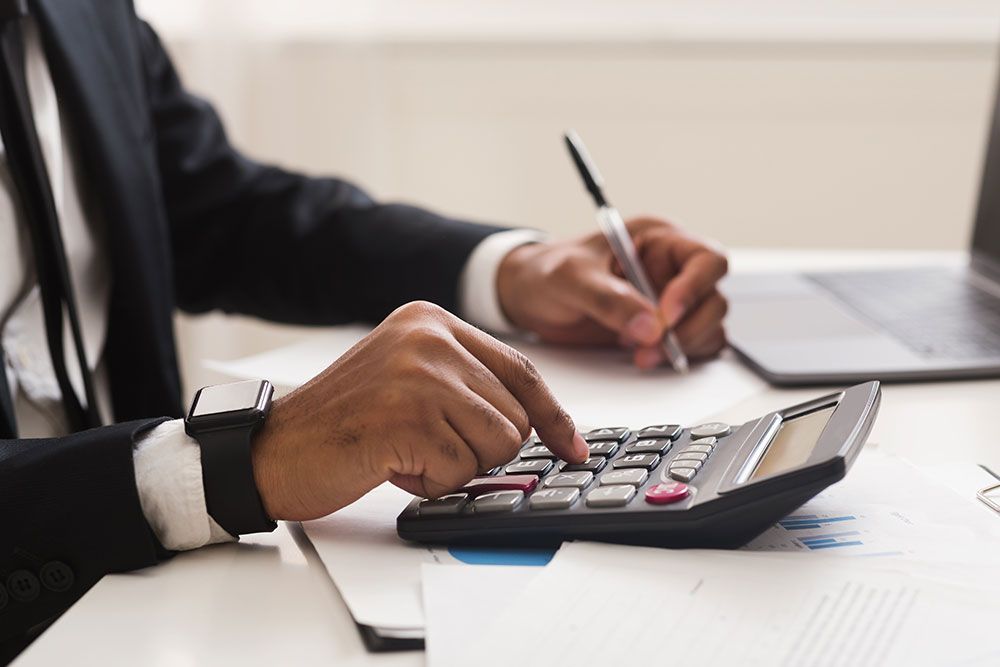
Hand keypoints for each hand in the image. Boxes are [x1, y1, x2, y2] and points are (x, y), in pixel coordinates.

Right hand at [250, 301, 587, 520]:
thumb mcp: (410, 378)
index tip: (571, 445)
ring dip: (456, 465)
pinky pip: (460, 470)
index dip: (552, 414)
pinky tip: (390, 462)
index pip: (521, 369)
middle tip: (423, 443)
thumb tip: (538, 422)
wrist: (274, 448)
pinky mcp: (408, 416)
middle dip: (480, 448)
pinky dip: (430, 481)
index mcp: (432, 320)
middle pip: (515, 415)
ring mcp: (419, 373)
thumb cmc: (344, 422)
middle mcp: (430, 337)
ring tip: (405, 449)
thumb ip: (467, 383)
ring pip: (497, 444)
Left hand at [497, 217, 727, 368]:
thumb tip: (649, 326)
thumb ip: (608, 298)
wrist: (527, 298)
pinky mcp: (662, 330)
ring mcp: (669, 301)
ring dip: (684, 346)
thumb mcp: (570, 277)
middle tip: (651, 345)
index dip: (695, 288)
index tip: (666, 315)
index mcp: (657, 239)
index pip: (706, 259)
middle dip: (689, 326)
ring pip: (708, 325)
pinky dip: (678, 357)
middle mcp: (671, 269)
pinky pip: (692, 346)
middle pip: (713, 297)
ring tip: (642, 355)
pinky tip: (643, 357)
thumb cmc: (547, 272)